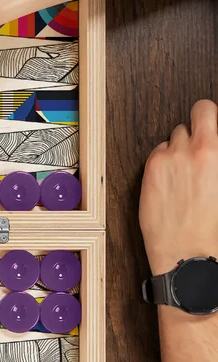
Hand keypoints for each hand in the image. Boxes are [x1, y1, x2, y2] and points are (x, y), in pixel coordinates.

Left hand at [140, 100, 217, 276]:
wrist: (189, 251)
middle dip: (191, 138)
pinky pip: (155, 155)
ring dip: (175, 150)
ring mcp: (167, 159)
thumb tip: (210, 150)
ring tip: (182, 175)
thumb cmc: (212, 228)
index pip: (206, 110)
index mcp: (214, 151)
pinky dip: (161, 164)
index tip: (207, 123)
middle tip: (195, 158)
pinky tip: (169, 183)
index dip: (207, 115)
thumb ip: (214, 159)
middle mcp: (191, 150)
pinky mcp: (150, 171)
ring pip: (169, 139)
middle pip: (186, 124)